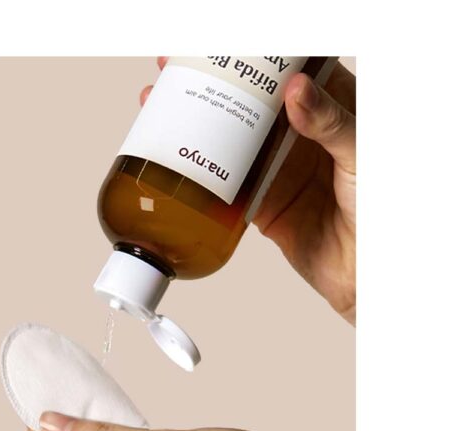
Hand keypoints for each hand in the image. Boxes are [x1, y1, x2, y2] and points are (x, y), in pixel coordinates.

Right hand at [141, 58, 355, 324]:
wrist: (364, 274)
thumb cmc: (378, 212)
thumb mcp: (361, 155)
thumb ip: (331, 121)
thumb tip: (295, 90)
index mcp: (331, 111)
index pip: (290, 71)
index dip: (259, 55)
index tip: (228, 44)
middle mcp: (300, 136)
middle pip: (252, 100)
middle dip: (216, 81)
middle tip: (181, 66)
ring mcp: (278, 169)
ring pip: (232, 137)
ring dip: (199, 120)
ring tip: (164, 102)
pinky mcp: (261, 202)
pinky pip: (227, 181)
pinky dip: (202, 169)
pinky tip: (178, 154)